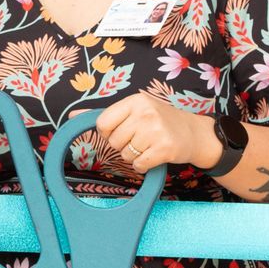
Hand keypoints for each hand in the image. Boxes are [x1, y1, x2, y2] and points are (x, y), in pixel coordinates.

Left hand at [95, 92, 214, 173]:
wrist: (196, 133)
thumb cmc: (161, 121)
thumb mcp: (135, 110)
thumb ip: (105, 114)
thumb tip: (73, 115)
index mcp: (135, 101)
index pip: (102, 123)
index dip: (108, 132)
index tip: (122, 131)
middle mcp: (146, 113)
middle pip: (113, 141)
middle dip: (123, 145)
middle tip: (141, 138)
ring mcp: (156, 131)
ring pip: (125, 155)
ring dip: (134, 156)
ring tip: (149, 145)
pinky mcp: (165, 149)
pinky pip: (138, 165)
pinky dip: (143, 166)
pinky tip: (154, 156)